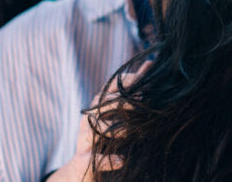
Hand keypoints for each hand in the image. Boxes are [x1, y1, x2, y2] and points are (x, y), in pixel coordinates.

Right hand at [47, 61, 152, 180]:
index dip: (128, 82)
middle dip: (124, 102)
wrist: (80, 168)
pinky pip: (94, 159)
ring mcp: (85, 139)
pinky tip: (122, 160)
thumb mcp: (117, 111)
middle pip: (103, 104)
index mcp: (98, 104)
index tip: (146, 84)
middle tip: (143, 103)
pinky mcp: (84, 161)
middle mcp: (89, 118)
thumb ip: (133, 88)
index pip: (110, 85)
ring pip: (97, 129)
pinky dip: (109, 160)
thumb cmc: (105, 134)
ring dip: (117, 130)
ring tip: (132, 131)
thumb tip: (150, 63)